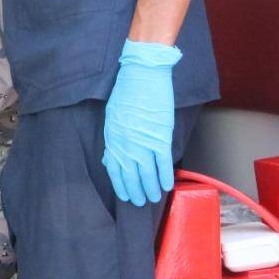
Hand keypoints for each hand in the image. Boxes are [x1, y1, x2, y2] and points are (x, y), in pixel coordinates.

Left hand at [102, 40, 181, 206]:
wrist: (142, 75)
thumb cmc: (125, 92)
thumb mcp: (112, 117)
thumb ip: (113, 138)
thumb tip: (112, 158)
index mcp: (113, 139)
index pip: (115, 170)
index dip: (121, 186)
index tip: (125, 196)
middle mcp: (126, 145)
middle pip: (131, 176)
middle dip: (136, 192)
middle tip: (140, 202)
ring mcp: (144, 143)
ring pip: (148, 174)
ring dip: (151, 189)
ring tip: (154, 198)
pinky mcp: (161, 137)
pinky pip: (163, 163)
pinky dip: (165, 176)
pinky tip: (167, 186)